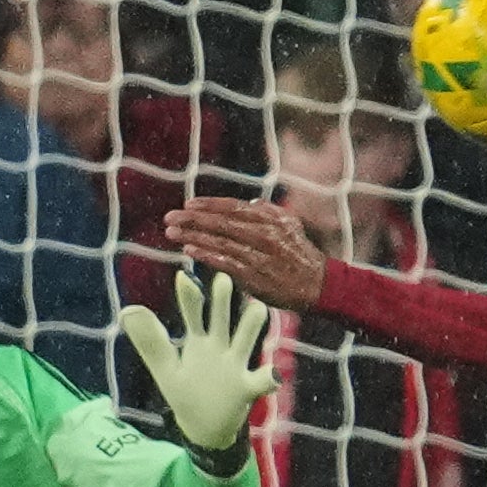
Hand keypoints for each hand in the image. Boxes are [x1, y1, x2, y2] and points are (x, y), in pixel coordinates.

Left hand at [119, 270, 275, 452]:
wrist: (205, 429)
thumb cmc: (186, 394)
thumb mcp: (165, 369)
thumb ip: (150, 342)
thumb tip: (127, 310)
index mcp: (197, 342)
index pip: (193, 313)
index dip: (189, 296)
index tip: (184, 276)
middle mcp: (219, 347)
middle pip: (221, 319)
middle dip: (222, 300)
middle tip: (222, 278)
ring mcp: (235, 365)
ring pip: (245, 340)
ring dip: (251, 325)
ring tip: (257, 308)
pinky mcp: (248, 387)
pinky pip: (261, 380)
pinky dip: (269, 377)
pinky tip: (272, 373)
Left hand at [163, 197, 328, 311]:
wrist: (316, 284)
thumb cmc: (299, 253)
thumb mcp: (288, 224)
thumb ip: (267, 211)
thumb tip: (247, 202)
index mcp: (269, 218)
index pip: (232, 207)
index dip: (208, 205)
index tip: (188, 204)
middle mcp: (263, 233)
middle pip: (221, 222)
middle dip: (192, 219)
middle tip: (170, 217)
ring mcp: (258, 254)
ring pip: (219, 241)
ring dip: (193, 236)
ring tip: (172, 233)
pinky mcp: (253, 275)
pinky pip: (225, 262)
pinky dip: (206, 255)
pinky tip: (189, 250)